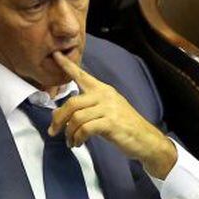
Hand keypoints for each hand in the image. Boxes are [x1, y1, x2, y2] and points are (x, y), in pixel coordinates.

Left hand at [49, 53, 176, 178]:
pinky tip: (78, 143)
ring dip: (69, 133)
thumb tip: (58, 114)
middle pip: (72, 103)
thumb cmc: (124, 126)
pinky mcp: (111, 123)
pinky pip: (85, 129)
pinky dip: (78, 138)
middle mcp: (105, 95)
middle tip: (53, 131)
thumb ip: (85, 109)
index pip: (82, 75)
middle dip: (58, 119)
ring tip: (71, 141)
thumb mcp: (105, 112)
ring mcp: (108, 109)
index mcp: (103, 89)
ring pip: (76, 118)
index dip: (68, 66)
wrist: (145, 139)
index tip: (56, 55)